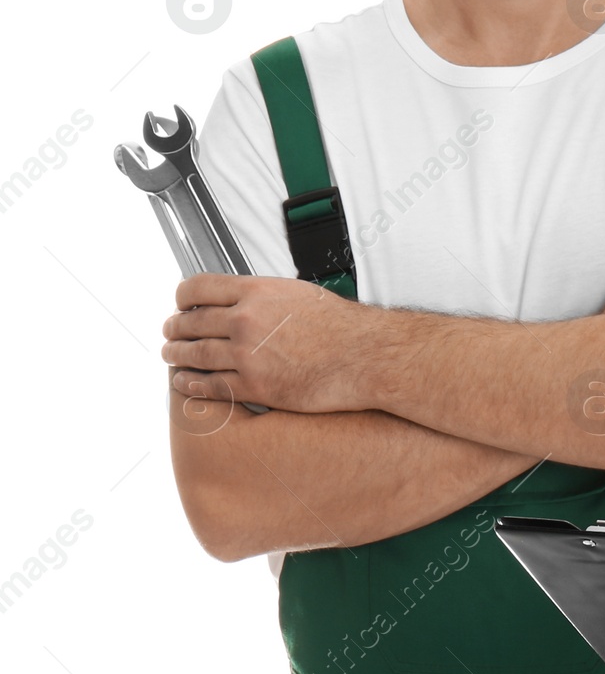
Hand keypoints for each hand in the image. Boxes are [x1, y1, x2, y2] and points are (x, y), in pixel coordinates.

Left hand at [162, 273, 373, 412]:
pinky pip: (210, 385)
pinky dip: (191, 383)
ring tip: (172, 354)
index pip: (199, 288)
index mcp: (257, 292)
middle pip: (190, 321)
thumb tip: (244, 302)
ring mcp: (247, 354)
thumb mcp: (300, 294)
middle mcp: (246, 320)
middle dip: (175, 327)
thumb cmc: (343, 327)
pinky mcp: (254, 385)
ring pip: (194, 353)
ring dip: (177, 354)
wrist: (365, 355)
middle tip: (171, 330)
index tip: (181, 303)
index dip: (183, 296)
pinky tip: (185, 381)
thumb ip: (266, 297)